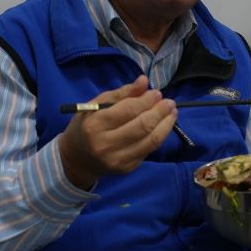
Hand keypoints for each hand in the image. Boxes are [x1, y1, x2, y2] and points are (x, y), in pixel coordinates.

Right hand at [58, 75, 176, 189]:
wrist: (77, 159)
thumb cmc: (86, 126)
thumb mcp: (97, 105)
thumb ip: (121, 93)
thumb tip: (144, 81)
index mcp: (95, 125)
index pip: (128, 110)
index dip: (147, 100)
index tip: (157, 93)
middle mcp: (105, 145)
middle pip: (142, 126)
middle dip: (160, 112)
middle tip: (169, 102)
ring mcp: (117, 160)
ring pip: (151, 141)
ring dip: (166, 125)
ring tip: (172, 112)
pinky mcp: (127, 169)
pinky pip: (148, 150)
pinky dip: (159, 136)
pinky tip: (163, 126)